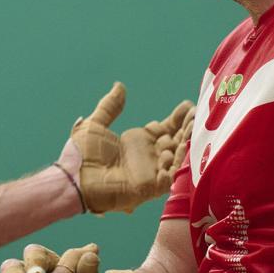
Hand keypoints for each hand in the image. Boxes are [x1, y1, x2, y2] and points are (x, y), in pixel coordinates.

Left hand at [59, 82, 193, 213]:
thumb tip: (119, 86)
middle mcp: (147, 156)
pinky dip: (178, 160)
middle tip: (199, 114)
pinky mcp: (151, 186)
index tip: (188, 106)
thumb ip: (110, 106)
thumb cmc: (81, 155)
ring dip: (186, 141)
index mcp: (136, 142)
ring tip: (195, 126)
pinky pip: (171, 174)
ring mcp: (150, 171)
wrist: (74, 179)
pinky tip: (183, 145)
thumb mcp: (95, 125)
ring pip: (176, 155)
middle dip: (187, 127)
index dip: (176, 119)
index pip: (164, 129)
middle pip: (174, 140)